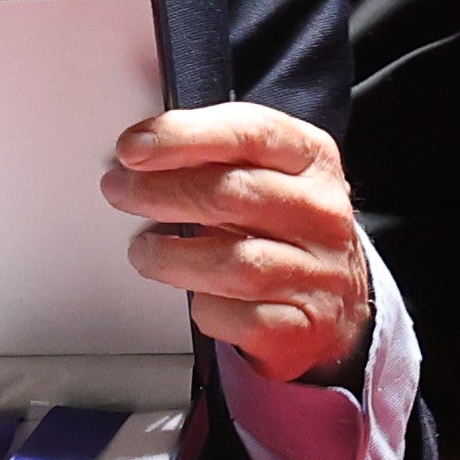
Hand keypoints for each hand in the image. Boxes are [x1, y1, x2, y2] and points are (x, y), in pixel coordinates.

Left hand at [106, 103, 370, 385]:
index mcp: (312, 160)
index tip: (132, 147)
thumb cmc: (287, 226)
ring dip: (171, 256)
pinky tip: (193, 295)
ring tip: (143, 251)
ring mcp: (318, 272)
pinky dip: (204, 308)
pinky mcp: (304, 325)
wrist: (339, 299)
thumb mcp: (268, 172)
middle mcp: (322, 213)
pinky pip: (240, 317)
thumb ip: (215, 155)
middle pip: (231, 195)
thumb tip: (141, 151)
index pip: (249, 133)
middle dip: (160, 192)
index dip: (184, 136)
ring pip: (233, 263)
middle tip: (120, 192)